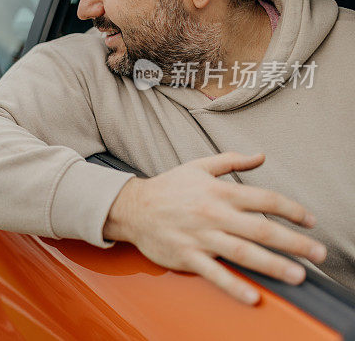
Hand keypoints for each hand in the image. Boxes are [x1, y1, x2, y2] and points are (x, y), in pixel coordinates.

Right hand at [103, 152, 326, 304]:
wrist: (132, 207)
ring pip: (243, 252)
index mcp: (219, 191)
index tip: (310, 221)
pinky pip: (214, 273)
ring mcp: (200, 237)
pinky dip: (234, 285)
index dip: (292, 209)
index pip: (265, 199)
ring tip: (298, 276)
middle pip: (261, 229)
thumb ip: (232, 160)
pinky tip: (254, 296)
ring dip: (274, 265)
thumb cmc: (168, 187)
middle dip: (295, 242)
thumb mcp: (199, 166)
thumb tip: (261, 156)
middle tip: (319, 253)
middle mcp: (213, 214)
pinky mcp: (187, 256)